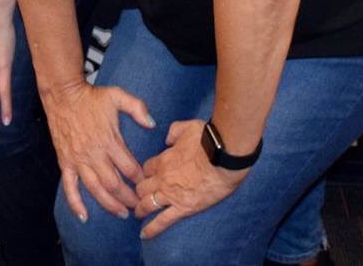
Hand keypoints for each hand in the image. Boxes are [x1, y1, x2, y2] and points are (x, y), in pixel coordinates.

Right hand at [42, 79, 151, 221]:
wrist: (63, 94)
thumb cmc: (91, 96)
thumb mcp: (117, 96)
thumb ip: (137, 108)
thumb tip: (152, 124)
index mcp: (109, 140)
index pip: (129, 168)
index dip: (140, 179)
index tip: (148, 185)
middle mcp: (94, 154)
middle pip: (114, 184)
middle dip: (129, 198)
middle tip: (139, 206)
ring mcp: (78, 160)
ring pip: (95, 189)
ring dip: (109, 204)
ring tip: (121, 213)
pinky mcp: (65, 162)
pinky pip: (70, 187)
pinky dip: (76, 204)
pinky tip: (84, 217)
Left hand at [135, 120, 246, 239]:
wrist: (224, 157)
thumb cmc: (209, 140)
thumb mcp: (187, 127)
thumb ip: (173, 132)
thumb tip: (167, 139)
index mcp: (163, 159)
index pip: (146, 169)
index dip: (146, 173)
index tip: (147, 176)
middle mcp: (162, 178)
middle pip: (142, 187)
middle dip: (139, 191)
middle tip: (138, 196)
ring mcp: (171, 195)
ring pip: (147, 204)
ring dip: (140, 209)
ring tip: (137, 214)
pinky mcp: (184, 208)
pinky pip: (162, 221)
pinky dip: (151, 229)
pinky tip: (144, 235)